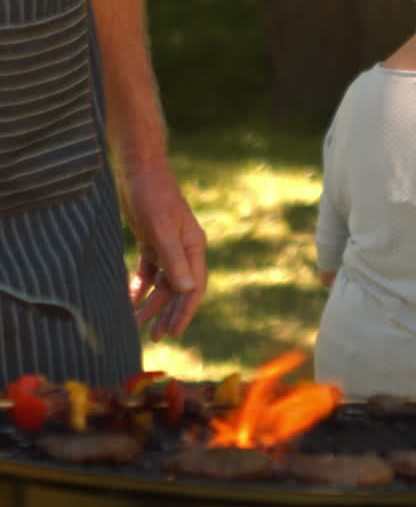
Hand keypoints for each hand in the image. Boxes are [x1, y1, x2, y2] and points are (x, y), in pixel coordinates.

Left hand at [119, 162, 206, 340]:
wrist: (137, 169)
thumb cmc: (152, 196)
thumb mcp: (161, 229)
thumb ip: (174, 259)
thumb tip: (186, 291)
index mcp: (194, 248)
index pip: (194, 288)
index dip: (185, 312)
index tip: (174, 333)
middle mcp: (184, 250)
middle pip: (179, 289)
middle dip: (168, 314)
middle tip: (156, 338)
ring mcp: (167, 246)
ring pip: (163, 283)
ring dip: (151, 303)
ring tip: (136, 324)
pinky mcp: (151, 241)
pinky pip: (148, 271)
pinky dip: (140, 286)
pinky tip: (130, 300)